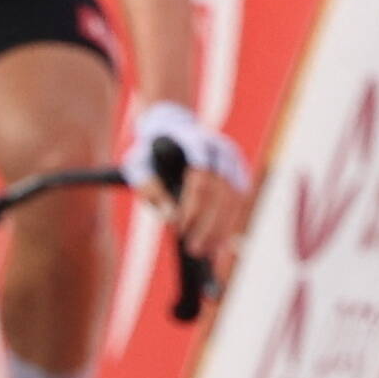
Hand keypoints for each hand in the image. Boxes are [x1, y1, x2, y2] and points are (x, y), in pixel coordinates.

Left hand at [126, 101, 252, 272]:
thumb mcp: (138, 165)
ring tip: (205, 250)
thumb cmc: (151, 151)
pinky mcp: (240, 170)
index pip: (199, 177)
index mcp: (193, 140)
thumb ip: (150, 188)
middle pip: (220, 191)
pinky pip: (239, 200)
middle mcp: (219, 148)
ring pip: (234, 198)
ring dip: (221, 228)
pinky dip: (230, 222)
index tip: (180, 228)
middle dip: (208, 224)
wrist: (170, 127)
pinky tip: (220, 241)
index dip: (192, 206)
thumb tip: (170, 218)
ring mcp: (233, 158)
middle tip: (194, 248)